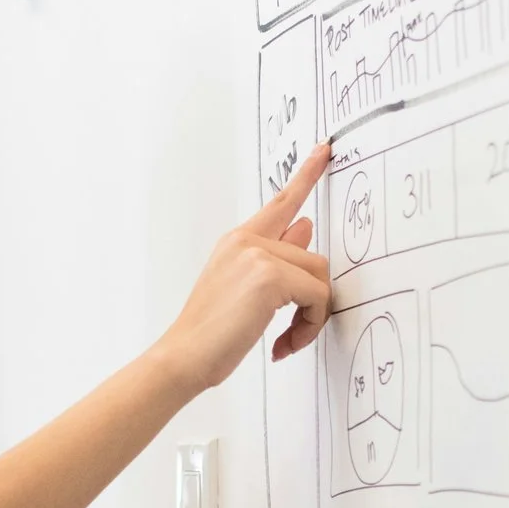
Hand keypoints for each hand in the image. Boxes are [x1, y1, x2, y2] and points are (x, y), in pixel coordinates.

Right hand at [152, 144, 334, 391]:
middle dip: (314, 302)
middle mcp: (247, 240)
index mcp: (238, 241)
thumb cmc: (209, 333)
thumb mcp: (244, 289)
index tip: (325, 151)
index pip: (281, 203)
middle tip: (295, 333)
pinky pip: (317, 296)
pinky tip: (283, 344)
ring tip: (287, 340)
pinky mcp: (269, 275)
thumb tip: (305, 229)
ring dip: (312, 317)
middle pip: (314, 259)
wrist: (184, 356)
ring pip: (319, 278)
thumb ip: (277, 257)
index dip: (306, 176)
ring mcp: (257, 253)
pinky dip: (309, 325)